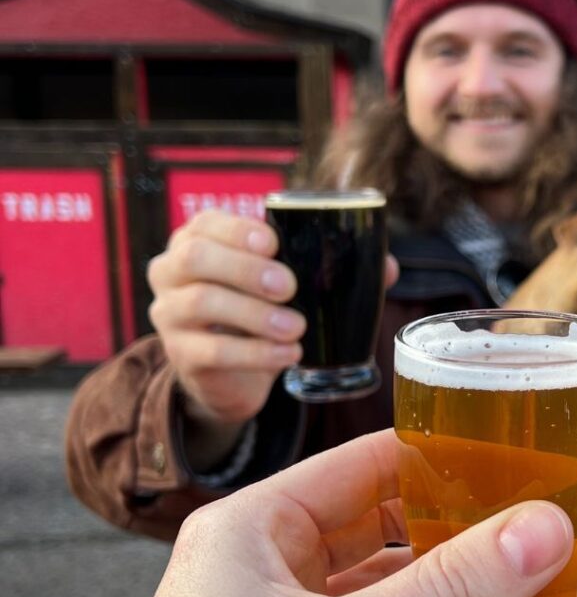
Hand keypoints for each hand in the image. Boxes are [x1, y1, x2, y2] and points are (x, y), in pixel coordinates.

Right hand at [147, 210, 398, 427]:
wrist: (231, 373)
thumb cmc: (259, 310)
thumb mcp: (286, 285)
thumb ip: (331, 270)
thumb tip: (387, 267)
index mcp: (199, 240)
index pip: (207, 223)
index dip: (238, 230)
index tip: (274, 243)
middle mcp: (172, 271)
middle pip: (196, 258)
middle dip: (245, 269)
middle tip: (290, 287)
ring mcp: (169, 314)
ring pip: (200, 303)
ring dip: (254, 314)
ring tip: (296, 327)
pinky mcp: (181, 356)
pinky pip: (210, 351)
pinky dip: (254, 353)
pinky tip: (288, 355)